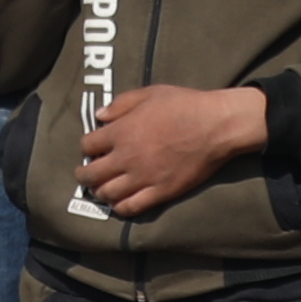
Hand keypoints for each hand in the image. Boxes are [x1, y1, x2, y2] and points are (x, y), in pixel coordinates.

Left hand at [76, 82, 267, 218]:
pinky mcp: (161, 192)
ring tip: (101, 189)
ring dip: (99, 192)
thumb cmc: (185, 105)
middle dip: (84, 175)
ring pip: (107, 193)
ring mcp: (143, 177)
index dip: (87, 147)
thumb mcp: (149, 94)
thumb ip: (121, 104)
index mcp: (121, 132)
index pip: (87, 145)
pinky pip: (131, 207)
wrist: (216, 125)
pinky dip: (120, 207)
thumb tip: (100, 115)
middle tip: (85, 174)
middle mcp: (126, 157)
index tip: (92, 148)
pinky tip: (120, 202)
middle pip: (91, 174)